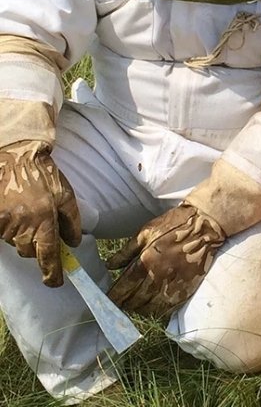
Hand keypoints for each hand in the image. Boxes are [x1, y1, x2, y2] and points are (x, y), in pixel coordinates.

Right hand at [0, 139, 81, 286]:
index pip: (48, 255)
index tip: (55, 283)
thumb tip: (73, 243)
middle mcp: (22, 226)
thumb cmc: (45, 176)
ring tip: (30, 214)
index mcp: (44, 220)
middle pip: (30, 251)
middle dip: (39, 246)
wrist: (18, 159)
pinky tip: (17, 214)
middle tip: (44, 229)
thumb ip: (72, 222)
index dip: (51, 272)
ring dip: (25, 236)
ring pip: (16, 244)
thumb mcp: (66, 196)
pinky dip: (12, 230)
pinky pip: (4, 235)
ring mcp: (5, 224)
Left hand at [106, 203, 225, 317]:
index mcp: (145, 261)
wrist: (205, 225)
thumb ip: (126, 250)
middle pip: (134, 301)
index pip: (123, 288)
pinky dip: (157, 311)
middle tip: (120, 303)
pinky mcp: (186, 290)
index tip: (107, 300)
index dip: (113, 297)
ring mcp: (173, 285)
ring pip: (149, 309)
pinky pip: (167, 309)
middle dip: (124, 304)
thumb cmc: (174, 224)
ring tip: (135, 305)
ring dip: (139, 309)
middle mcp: (157, 277)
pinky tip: (153, 306)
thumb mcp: (146, 231)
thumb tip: (109, 265)